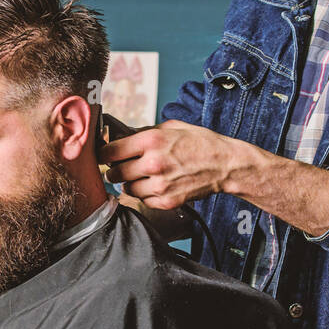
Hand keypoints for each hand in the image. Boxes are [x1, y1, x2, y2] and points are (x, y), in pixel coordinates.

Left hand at [101, 120, 237, 208]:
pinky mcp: (167, 201)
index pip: (110, 151)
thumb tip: (120, 138)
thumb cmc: (200, 143)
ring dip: (130, 183)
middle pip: (114, 173)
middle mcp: (153, 163)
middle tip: (121, 168)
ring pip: (126, 189)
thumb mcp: (172, 127)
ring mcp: (160, 185)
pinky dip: (145, 194)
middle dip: (115, 170)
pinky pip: (143, 200)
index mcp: (151, 140)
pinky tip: (156, 185)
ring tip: (143, 176)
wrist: (225, 165)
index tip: (104, 156)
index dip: (103, 154)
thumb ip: (144, 132)